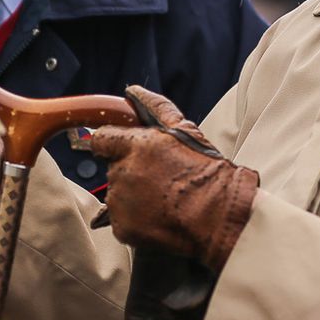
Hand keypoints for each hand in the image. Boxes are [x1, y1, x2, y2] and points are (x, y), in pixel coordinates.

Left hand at [84, 86, 258, 269]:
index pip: (100, 139)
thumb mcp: (186, 132)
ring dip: (133, 196)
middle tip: (160, 179)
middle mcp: (123, 172)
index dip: (112, 145)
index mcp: (137, 146)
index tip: (123, 152)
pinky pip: (121, 220)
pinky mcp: (123, 228)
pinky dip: (135, 220)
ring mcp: (121, 202)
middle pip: (113, 168)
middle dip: (130, 171)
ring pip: (117, 195)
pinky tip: (159, 216)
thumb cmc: (208, 173)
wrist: (219, 216)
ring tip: (163, 200)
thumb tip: (134, 91)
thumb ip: (156, 107)